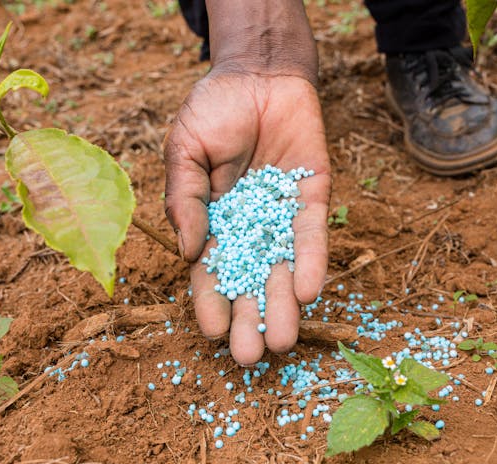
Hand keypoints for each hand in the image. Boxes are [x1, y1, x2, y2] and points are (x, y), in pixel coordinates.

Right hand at [163, 69, 330, 364]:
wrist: (257, 74)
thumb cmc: (213, 111)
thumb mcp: (184, 152)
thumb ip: (184, 198)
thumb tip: (187, 252)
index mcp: (214, 222)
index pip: (212, 270)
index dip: (211, 301)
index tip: (212, 333)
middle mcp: (250, 227)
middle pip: (250, 280)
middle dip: (250, 317)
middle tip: (252, 357)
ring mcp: (281, 215)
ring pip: (283, 267)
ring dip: (283, 303)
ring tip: (283, 341)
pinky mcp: (312, 198)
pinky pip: (312, 234)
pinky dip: (310, 261)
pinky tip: (307, 290)